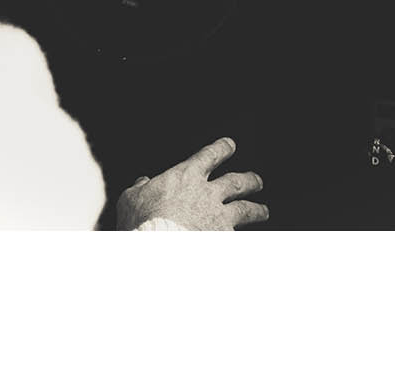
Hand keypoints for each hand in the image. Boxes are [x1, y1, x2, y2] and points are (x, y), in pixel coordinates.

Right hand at [116, 137, 268, 230]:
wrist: (157, 248)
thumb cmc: (142, 222)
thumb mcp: (131, 198)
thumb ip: (139, 187)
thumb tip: (143, 181)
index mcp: (187, 175)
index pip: (211, 154)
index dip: (222, 148)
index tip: (230, 145)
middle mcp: (208, 193)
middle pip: (236, 182)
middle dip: (248, 180)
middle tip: (257, 181)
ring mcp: (219, 217)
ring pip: (245, 208)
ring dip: (256, 209)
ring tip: (263, 210)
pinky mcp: (224, 239)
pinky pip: (242, 236)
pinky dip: (247, 237)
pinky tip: (252, 239)